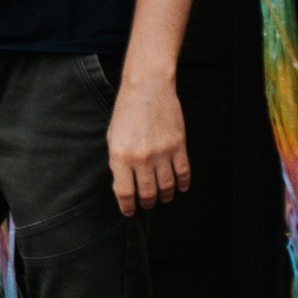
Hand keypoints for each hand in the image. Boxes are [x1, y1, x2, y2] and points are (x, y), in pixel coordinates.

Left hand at [107, 73, 188, 215]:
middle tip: (147, 204)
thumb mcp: (113, 136)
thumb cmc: (127, 110)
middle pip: (147, 194)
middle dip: (147, 203)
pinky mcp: (179, 146)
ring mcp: (162, 153)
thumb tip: (124, 185)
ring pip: (167, 187)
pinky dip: (182, 184)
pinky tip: (180, 187)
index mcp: (121, 156)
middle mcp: (141, 158)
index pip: (124, 193)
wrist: (148, 86)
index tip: (129, 212)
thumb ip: (117, 162)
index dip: (127, 207)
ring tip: (163, 197)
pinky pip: (183, 173)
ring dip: (165, 196)